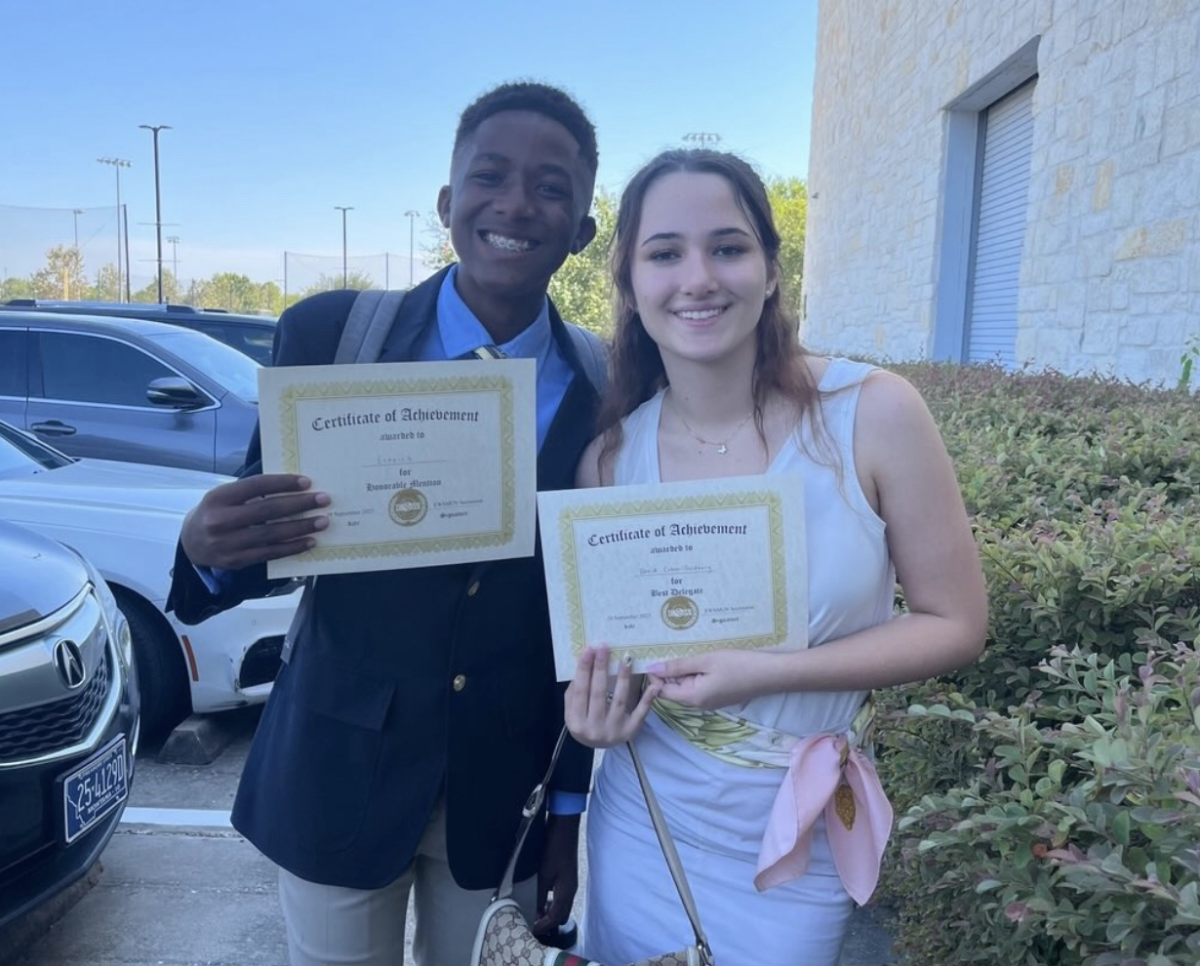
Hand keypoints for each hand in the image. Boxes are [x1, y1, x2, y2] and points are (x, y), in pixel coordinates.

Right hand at [181, 474, 329, 569]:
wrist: (190, 543)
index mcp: (218, 498)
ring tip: (322, 521)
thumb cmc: (216, 513)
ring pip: (271, 534)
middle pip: (267, 510)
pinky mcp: (236, 561)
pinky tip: (309, 541)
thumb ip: (251, 492)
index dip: (283, 483)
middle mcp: (220, 520)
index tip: (307, 482)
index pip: (256, 486)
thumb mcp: (224, 497)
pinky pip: (269, 553)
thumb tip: (293, 487)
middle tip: (323, 500)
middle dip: (299, 504)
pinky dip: (292, 547)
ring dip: (301, 527)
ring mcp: (228, 543)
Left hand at [532, 814, 578, 936]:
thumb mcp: (543, 874)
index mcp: (566, 891)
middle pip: (562, 916)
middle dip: (550, 923)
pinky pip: (561, 898)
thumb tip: (536, 912)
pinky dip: (552, 904)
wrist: (565, 829)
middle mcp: (571, 890)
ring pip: (563, 907)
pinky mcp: (568, 878)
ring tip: (536, 915)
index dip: (545, 926)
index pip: (556, 918)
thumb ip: (540, 895)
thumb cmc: (554, 849)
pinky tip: (542, 900)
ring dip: (551, 914)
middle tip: (534, 925)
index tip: (532, 931)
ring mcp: (571, 883)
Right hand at [564, 646, 657, 748]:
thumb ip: (574, 691)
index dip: (584, 670)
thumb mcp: (572, 709)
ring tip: (626, 658)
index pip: (579, 691)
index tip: (589, 649)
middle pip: (598, 693)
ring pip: (619, 700)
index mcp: (575, 721)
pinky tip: (653, 685)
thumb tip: (584, 664)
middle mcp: (593, 728)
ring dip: (623, 678)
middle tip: (605, 647)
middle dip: (601, 668)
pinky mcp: (630, 731)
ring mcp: (613, 731)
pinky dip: (647, 699)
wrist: (598, 745)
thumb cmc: (584, 721)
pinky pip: (640, 714)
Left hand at [648, 649, 782, 709]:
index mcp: (693, 697)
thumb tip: (653, 669)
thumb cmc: (738, 665)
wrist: (770, 674)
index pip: (662, 692)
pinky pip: (699, 687)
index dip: (656, 677)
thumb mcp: (706, 660)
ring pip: (686, 688)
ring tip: (686, 653)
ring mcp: (710, 702)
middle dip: (669, 673)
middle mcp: (699, 704)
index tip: (657, 656)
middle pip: (673, 691)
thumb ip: (678, 666)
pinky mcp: (719, 697)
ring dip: (683, 673)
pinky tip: (700, 661)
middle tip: (671, 649)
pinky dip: (695, 675)